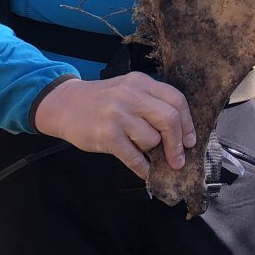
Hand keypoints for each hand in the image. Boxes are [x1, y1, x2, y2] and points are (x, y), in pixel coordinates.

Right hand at [33, 73, 195, 178]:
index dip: (187, 123)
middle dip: (177, 143)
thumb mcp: (127, 90)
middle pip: (169, 119)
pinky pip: (134, 157)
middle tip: (178, 158)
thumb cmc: (101, 101)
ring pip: (151, 140)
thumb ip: (151, 103)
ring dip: (152, 151)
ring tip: (144, 151)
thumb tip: (180, 133)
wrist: (64, 105)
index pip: (176, 100)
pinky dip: (144, 168)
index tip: (190, 141)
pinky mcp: (107, 135)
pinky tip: (146, 171)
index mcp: (141, 82)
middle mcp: (131, 95)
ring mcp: (118, 115)